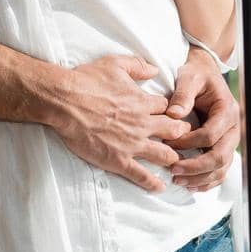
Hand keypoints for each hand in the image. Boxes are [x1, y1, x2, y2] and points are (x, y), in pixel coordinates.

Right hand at [48, 53, 183, 193]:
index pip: (166, 107)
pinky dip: (153, 183)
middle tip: (185, 139)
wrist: (65, 102)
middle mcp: (142, 124)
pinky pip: (141, 175)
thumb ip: (138, 65)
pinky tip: (160, 188)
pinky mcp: (119, 160)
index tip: (171, 114)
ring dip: (173, 158)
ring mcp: (132, 144)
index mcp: (142, 102)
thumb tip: (155, 69)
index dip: (169, 110)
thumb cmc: (86, 81)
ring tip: (178, 163)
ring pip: (164, 154)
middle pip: (173, 131)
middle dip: (181, 134)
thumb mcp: (114, 64)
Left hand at [160, 48, 241, 192]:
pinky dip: (207, 181)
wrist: (206, 74)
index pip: (210, 134)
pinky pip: (220, 170)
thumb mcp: (189, 77)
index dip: (189, 143)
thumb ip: (183, 94)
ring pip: (221, 168)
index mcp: (227, 110)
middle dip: (196, 167)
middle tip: (173, 171)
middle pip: (220, 156)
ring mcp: (230, 140)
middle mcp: (233, 128)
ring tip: (179, 181)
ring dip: (201, 178)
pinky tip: (191, 186)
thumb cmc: (196, 75)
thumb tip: (174, 114)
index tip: (168, 144)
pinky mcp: (224, 147)